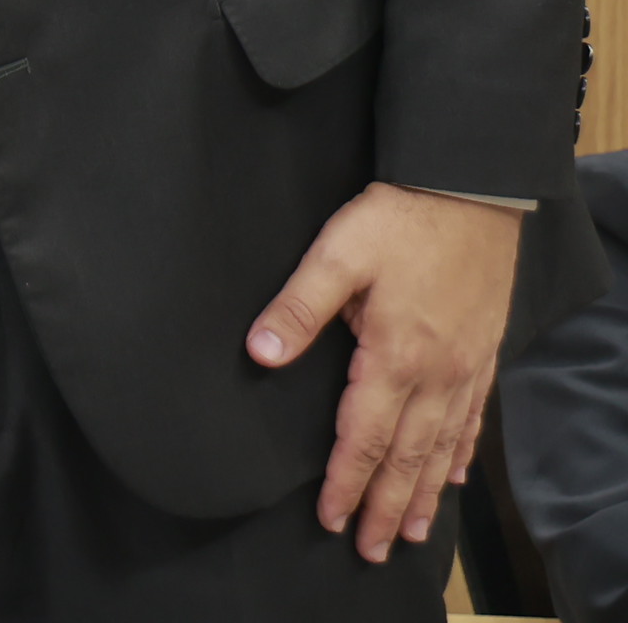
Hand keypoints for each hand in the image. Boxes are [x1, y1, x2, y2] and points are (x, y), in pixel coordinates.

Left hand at [249, 181, 522, 562]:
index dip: (346, 481)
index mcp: (394, 355)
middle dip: (386, 505)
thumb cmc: (398, 220)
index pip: (364, 436)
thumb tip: (261, 353)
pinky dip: (460, 453)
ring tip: (413, 531)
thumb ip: (297, 306)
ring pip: (443, 446)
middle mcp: (435, 373)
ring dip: (425, 492)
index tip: (332, 519)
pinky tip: (454, 475)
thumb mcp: (335, 254)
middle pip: (407, 456)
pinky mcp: (481, 352)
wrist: (470, 193)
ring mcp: (464, 366)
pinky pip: (471, 418)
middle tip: (373, 550)